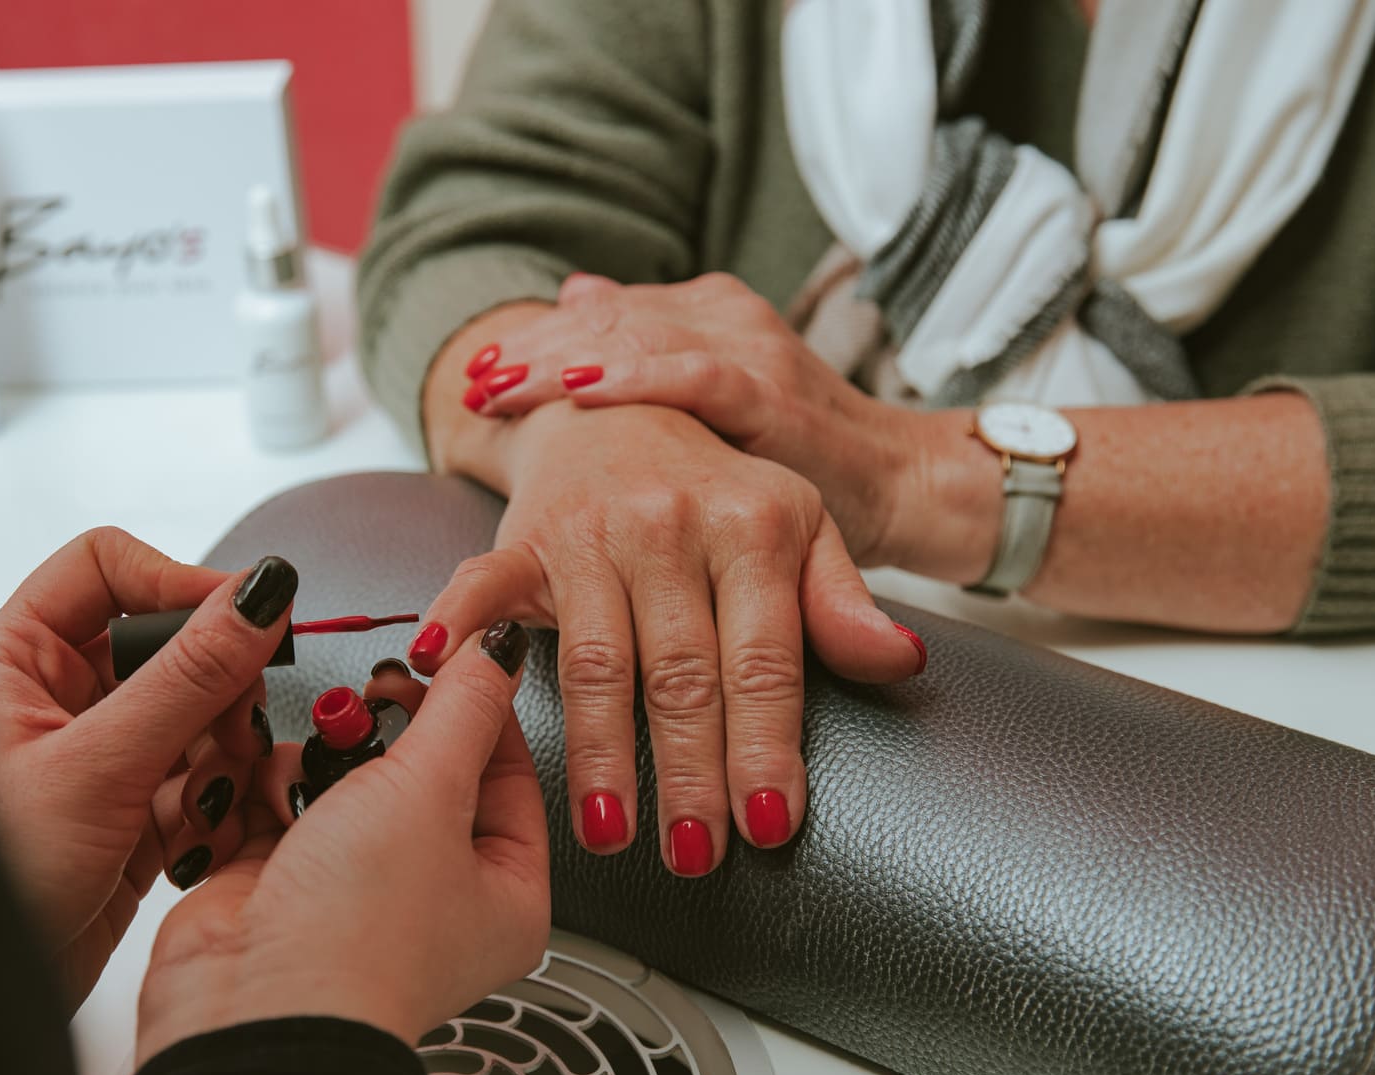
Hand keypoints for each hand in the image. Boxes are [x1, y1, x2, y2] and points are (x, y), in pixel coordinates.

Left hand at [0, 530, 298, 1007]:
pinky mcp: (127, 817)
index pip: (109, 569)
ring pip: (196, 719)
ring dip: (221, 757)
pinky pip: (199, 782)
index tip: (249, 620)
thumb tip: (256, 597)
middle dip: (218, 688)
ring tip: (211, 802)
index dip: (182, 584)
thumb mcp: (97, 769)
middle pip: (169, 646)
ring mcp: (95, 759)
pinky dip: (215, 807)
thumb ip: (188, 678)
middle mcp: (54, 699)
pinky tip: (202, 841)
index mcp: (14, 659)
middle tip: (240, 729)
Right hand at [134, 622, 548, 1061]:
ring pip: (351, 785)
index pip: (511, 772)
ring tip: (323, 747)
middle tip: (377, 693)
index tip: (449, 657)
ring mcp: (358, 895)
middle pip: (427, 773)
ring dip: (329, 758)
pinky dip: (276, 788)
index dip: (479, 706)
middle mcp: (438, 901)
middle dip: (392, 730)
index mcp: (508, 894)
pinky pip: (287, 807)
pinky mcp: (285, 889)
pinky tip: (269, 783)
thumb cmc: (358, 939)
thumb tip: (501, 651)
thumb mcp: (430, 789)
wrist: (254, 1009)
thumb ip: (465, 705)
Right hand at [405, 400, 924, 876]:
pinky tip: (448, 674)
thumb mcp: (799, 527)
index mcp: (751, 527)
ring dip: (601, 755)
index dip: (766, 745)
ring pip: (597, 664)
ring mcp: (590, 534)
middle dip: (690, 774)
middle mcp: (670, 526)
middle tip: (697, 854)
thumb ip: (841, 604)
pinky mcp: (523, 541)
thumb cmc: (714, 485)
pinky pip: (484, 588)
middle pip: (682, 675)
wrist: (617, 405)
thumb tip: (902, 661)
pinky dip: (462, 627)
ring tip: (612, 834)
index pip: (764, 659)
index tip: (770, 822)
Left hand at [460, 272, 921, 563]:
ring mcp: (752, 351)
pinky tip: (582, 393)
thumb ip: (649, 351)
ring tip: (502, 387)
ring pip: (636, 337)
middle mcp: (725, 318)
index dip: (538, 340)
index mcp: (706, 317)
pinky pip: (695, 377)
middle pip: (606, 319)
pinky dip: (634, 380)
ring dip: (561, 362)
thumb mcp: (712, 404)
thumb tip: (576, 294)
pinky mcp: (774, 396)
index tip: (478, 375)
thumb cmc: (796, 458)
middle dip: (534, 351)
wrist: (900, 482)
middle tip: (474, 384)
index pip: (603, 314)